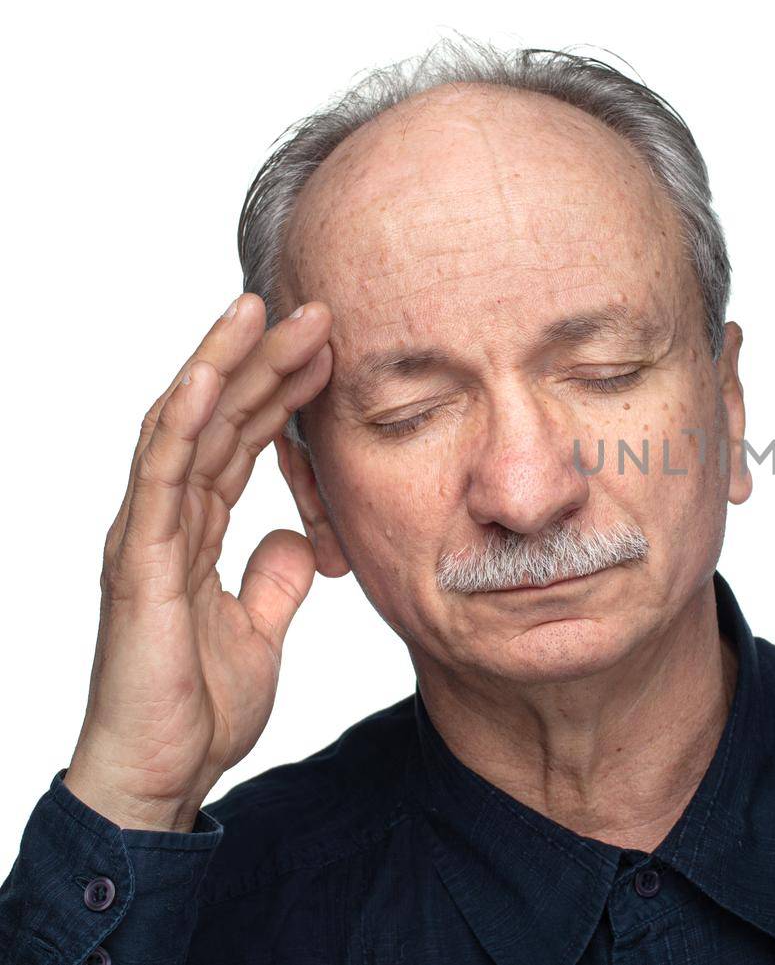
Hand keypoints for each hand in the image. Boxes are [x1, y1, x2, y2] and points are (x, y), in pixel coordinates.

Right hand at [62, 293, 333, 831]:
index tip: (327, 350)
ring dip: (225, 364)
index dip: (278, 393)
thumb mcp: (258, 629)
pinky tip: (214, 372)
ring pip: (184, 426)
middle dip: (261, 360)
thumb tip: (298, 540)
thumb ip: (274, 578)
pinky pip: (161, 473)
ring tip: (263, 310)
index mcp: (191, 530)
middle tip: (313, 309)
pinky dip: (185, 418)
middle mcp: (164, 518)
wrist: (162, 773)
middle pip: (214, 419)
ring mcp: (146, 533)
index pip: (237, 440)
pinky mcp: (139, 558)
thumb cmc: (196, 706)